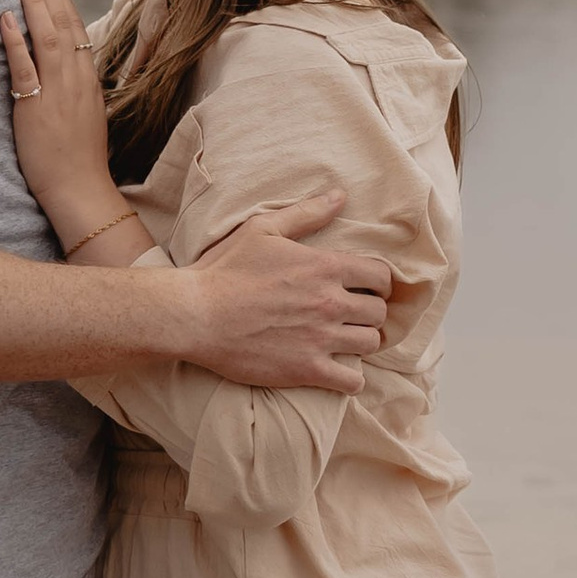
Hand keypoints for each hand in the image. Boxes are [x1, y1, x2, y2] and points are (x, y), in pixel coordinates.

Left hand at [0, 0, 124, 249]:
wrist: (80, 190)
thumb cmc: (78, 159)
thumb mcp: (82, 115)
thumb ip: (73, 89)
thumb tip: (62, 71)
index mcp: (87, 78)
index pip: (75, 26)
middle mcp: (76, 78)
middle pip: (63, 21)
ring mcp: (58, 91)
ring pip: (48, 35)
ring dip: (33, 1)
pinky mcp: (37, 108)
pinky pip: (26, 68)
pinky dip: (16, 41)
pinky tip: (5, 17)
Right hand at [182, 194, 392, 392]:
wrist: (195, 315)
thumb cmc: (225, 270)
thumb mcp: (263, 229)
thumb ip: (306, 214)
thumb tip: (339, 196)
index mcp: (324, 267)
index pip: (381, 275)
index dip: (378, 282)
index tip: (366, 288)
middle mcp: (329, 303)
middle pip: (379, 312)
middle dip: (370, 312)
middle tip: (354, 315)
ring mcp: (320, 338)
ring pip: (370, 343)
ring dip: (362, 341)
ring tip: (346, 340)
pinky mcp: (306, 369)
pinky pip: (352, 381)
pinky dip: (351, 379)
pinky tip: (338, 370)